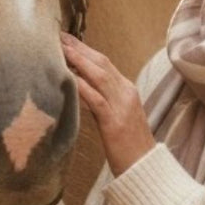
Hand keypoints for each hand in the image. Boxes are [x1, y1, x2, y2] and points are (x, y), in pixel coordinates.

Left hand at [60, 33, 154, 175]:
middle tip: (58, 35)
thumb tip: (79, 87)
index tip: (66, 39)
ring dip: (78, 60)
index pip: (104, 63)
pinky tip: (68, 78)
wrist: (146, 169)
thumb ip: (102, 100)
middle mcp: (126, 92)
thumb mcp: (117, 117)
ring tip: (60, 48)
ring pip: (98, 75)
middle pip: (100, 62)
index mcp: (127, 90)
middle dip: (79, 47)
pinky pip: (95, 99)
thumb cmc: (129, 147)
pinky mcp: (114, 122)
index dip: (85, 49)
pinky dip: (82, 86)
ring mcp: (122, 106)